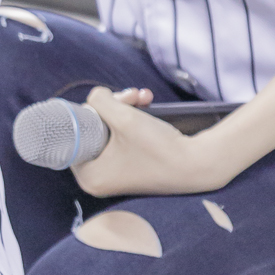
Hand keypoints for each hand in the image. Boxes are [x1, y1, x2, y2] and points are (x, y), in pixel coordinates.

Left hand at [73, 85, 227, 198]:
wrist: (198, 164)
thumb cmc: (160, 147)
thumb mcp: (124, 118)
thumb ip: (100, 101)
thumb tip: (94, 96)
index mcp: (89, 176)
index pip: (75, 133)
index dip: (90, 111)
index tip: (109, 102)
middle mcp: (97, 180)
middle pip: (92, 129)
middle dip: (112, 106)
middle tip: (130, 95)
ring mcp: (114, 175)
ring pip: (108, 129)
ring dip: (124, 108)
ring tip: (143, 96)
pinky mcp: (129, 168)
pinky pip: (120, 137)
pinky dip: (132, 120)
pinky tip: (147, 103)